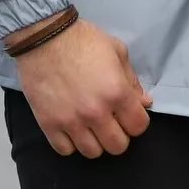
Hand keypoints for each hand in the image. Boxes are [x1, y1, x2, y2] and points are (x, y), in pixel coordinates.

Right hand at [15, 16, 152, 159]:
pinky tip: (72, 127)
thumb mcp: (116, 50)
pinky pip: (65, 150)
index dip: (136, 121)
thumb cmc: (83, 39)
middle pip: (117, 146)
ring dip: (95, 140)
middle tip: (111, 120)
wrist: (44, 36)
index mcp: (116, 92)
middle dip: (118, 134)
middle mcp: (96, 112)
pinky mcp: (49, 125)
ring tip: (90, 125)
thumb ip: (132, 80)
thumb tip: (144, 103)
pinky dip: (71, 142)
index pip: (138, 127)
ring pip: (92, 152)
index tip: (129, 114)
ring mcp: (71, 121)